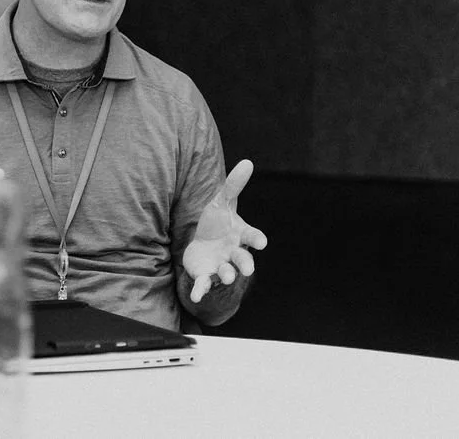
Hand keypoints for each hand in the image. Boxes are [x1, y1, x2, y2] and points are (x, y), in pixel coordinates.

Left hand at [182, 159, 266, 302]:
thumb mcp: (222, 202)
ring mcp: (221, 266)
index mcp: (240, 235)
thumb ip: (234, 185)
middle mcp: (234, 253)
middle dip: (246, 264)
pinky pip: (205, 285)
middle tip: (247, 270)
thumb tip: (248, 161)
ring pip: (226, 273)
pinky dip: (201, 291)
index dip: (256, 239)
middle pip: (242, 259)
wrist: (203, 245)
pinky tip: (196, 296)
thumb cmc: (217, 223)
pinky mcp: (206, 276)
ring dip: (227, 275)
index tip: (262, 242)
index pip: (251, 237)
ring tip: (227, 276)